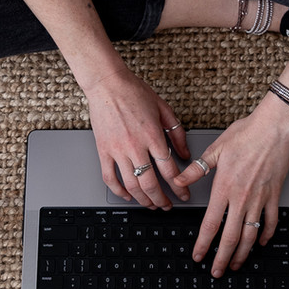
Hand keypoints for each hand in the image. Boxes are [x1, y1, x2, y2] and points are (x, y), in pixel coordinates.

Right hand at [86, 69, 190, 207]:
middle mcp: (135, 146)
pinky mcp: (103, 151)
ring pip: (131, 185)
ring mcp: (117, 150)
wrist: (107, 83)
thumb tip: (186, 154)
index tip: (183, 195)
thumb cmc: (134, 91)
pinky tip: (127, 195)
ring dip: (143, 200)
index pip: (170, 171)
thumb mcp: (164, 109)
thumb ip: (177, 133)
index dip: (179, 188)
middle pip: (151, 184)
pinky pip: (109, 177)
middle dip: (162, 200)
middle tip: (167, 205)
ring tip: (150, 204)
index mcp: (153, 136)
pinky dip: (119, 191)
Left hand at [174, 95, 288, 275]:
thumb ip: (196, 170)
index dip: (203, 244)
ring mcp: (260, 198)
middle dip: (222, 257)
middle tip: (217, 272)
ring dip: (243, 252)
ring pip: (251, 233)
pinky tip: (262, 242)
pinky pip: (271, 220)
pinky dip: (266, 233)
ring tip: (236, 264)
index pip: (211, 224)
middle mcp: (242, 197)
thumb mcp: (215, 150)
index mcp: (224, 188)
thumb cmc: (246, 134)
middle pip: (231, 236)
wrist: (274, 128)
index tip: (199, 256)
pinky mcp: (274, 194)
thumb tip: (179, 180)